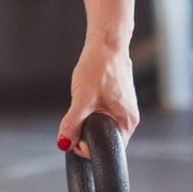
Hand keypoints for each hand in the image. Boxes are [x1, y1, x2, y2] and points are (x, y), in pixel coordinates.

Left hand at [58, 38, 139, 155]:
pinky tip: (87, 96)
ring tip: (83, 101)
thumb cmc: (100, 67)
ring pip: (101, 125)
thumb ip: (72, 124)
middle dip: (86, 132)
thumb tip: (64, 143)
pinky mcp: (117, 99)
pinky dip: (91, 110)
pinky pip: (103, 114)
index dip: (86, 147)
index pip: (108, 149)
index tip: (72, 136)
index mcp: (127, 122)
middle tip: (74, 117)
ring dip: (87, 120)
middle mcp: (129, 118)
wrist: (107, 42)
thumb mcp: (82, 99)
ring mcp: (124, 108)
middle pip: (104, 138)